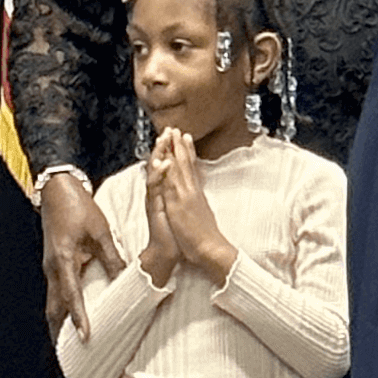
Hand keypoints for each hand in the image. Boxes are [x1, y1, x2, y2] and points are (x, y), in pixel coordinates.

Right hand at [38, 170, 121, 340]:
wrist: (58, 192)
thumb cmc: (80, 208)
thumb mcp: (99, 230)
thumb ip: (111, 255)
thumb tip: (126, 276)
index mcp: (63, 260)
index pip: (71, 296)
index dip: (79, 316)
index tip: (86, 334)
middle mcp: (53, 268)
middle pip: (55, 305)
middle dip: (63, 325)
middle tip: (74, 343)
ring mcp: (51, 266)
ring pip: (54, 299)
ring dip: (62, 316)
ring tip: (72, 334)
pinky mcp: (54, 263)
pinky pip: (57, 289)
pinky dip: (63, 303)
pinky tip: (72, 310)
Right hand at [139, 137, 178, 288]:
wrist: (168, 252)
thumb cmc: (180, 232)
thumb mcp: (184, 207)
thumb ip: (183, 192)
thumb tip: (189, 178)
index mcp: (172, 191)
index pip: (172, 166)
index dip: (174, 149)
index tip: (178, 132)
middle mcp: (163, 193)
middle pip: (162, 165)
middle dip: (165, 146)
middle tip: (168, 128)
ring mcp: (158, 200)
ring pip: (156, 173)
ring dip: (159, 156)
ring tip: (162, 140)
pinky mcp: (156, 209)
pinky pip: (156, 189)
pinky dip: (159, 175)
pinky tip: (162, 164)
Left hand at [157, 132, 237, 284]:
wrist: (211, 249)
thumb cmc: (207, 237)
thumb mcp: (202, 215)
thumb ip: (198, 204)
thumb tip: (197, 198)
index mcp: (197, 194)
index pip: (192, 168)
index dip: (188, 152)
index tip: (186, 138)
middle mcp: (192, 192)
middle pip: (185, 164)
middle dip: (181, 146)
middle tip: (177, 129)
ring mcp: (185, 197)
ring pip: (179, 169)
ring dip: (175, 151)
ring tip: (173, 135)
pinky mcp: (178, 205)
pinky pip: (172, 184)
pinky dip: (169, 171)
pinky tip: (166, 159)